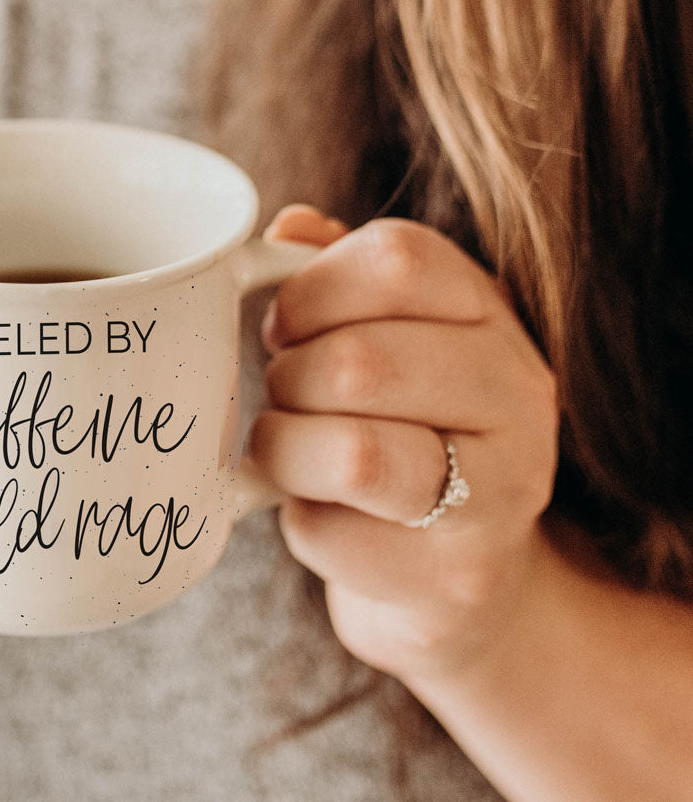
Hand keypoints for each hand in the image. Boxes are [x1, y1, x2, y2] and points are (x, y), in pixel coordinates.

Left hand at [249, 205, 559, 682]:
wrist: (453, 570)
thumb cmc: (398, 426)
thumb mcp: (379, 333)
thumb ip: (336, 275)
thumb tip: (289, 226)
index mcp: (489, 312)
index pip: (397, 258)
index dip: (310, 288)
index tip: (285, 323)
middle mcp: (516, 393)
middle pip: (360, 360)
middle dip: (287, 380)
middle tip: (285, 394)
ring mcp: (502, 491)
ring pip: (350, 454)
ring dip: (285, 448)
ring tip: (291, 448)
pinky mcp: (458, 575)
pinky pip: (326, 533)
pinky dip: (297, 522)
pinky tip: (325, 513)